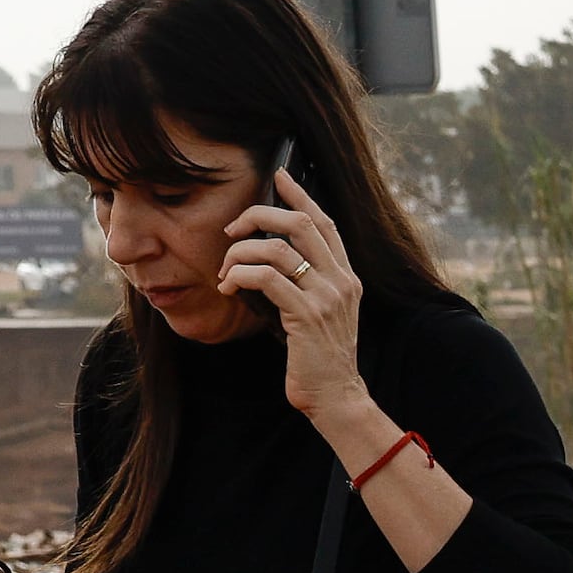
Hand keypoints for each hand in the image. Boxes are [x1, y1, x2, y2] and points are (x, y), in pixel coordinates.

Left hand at [232, 162, 368, 417]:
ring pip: (275, 248)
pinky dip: (239, 276)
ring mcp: (327, 297)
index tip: (279, 176)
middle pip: (300, 223)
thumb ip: (306, 285)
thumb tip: (267, 258)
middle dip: (259, 215)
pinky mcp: (306, 315)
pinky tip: (229, 288)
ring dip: (239, 254)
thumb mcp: (319, 314)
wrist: (337, 397)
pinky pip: (265, 278)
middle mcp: (341, 281)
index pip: (325, 222)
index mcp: (346, 277)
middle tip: (232, 230)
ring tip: (225, 272)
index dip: (300, 195)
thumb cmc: (319, 359)